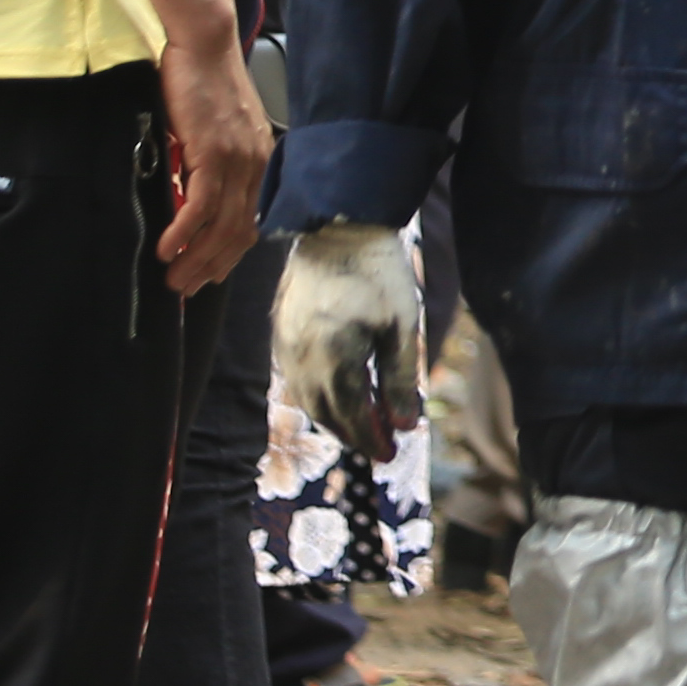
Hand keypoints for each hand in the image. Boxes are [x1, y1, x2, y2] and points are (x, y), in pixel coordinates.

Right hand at [158, 30, 273, 294]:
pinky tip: (169, 249)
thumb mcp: (213, 131)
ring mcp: (239, 161)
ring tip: (173, 279)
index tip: (208, 277)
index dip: (229, 255)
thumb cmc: (203, 83)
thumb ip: (211, 165)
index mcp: (261, 164)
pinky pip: (201, 205)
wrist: (204, 45)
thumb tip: (187, 198)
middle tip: (185, 289)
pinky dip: (184, 232)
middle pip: (238, 233)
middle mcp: (257, 167)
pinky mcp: (215, 152)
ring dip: (196, 258)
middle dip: (211, 267)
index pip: (251, 223)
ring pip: (221, 226)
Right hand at [275, 220, 420, 460]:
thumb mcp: (401, 327)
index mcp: (334, 356)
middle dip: (354, 434)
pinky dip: (319, 395)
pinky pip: (296, 379)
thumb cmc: (379, 275)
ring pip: (308, 399)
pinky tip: (339, 396)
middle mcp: (302, 357)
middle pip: (327, 412)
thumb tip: (406, 427)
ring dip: (335, 418)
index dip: (371, 438)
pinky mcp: (281, 333)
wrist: (339, 229)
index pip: (352, 414)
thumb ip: (400, 380)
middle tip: (380, 448)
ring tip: (363, 426)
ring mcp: (286, 345)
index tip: (390, 456)